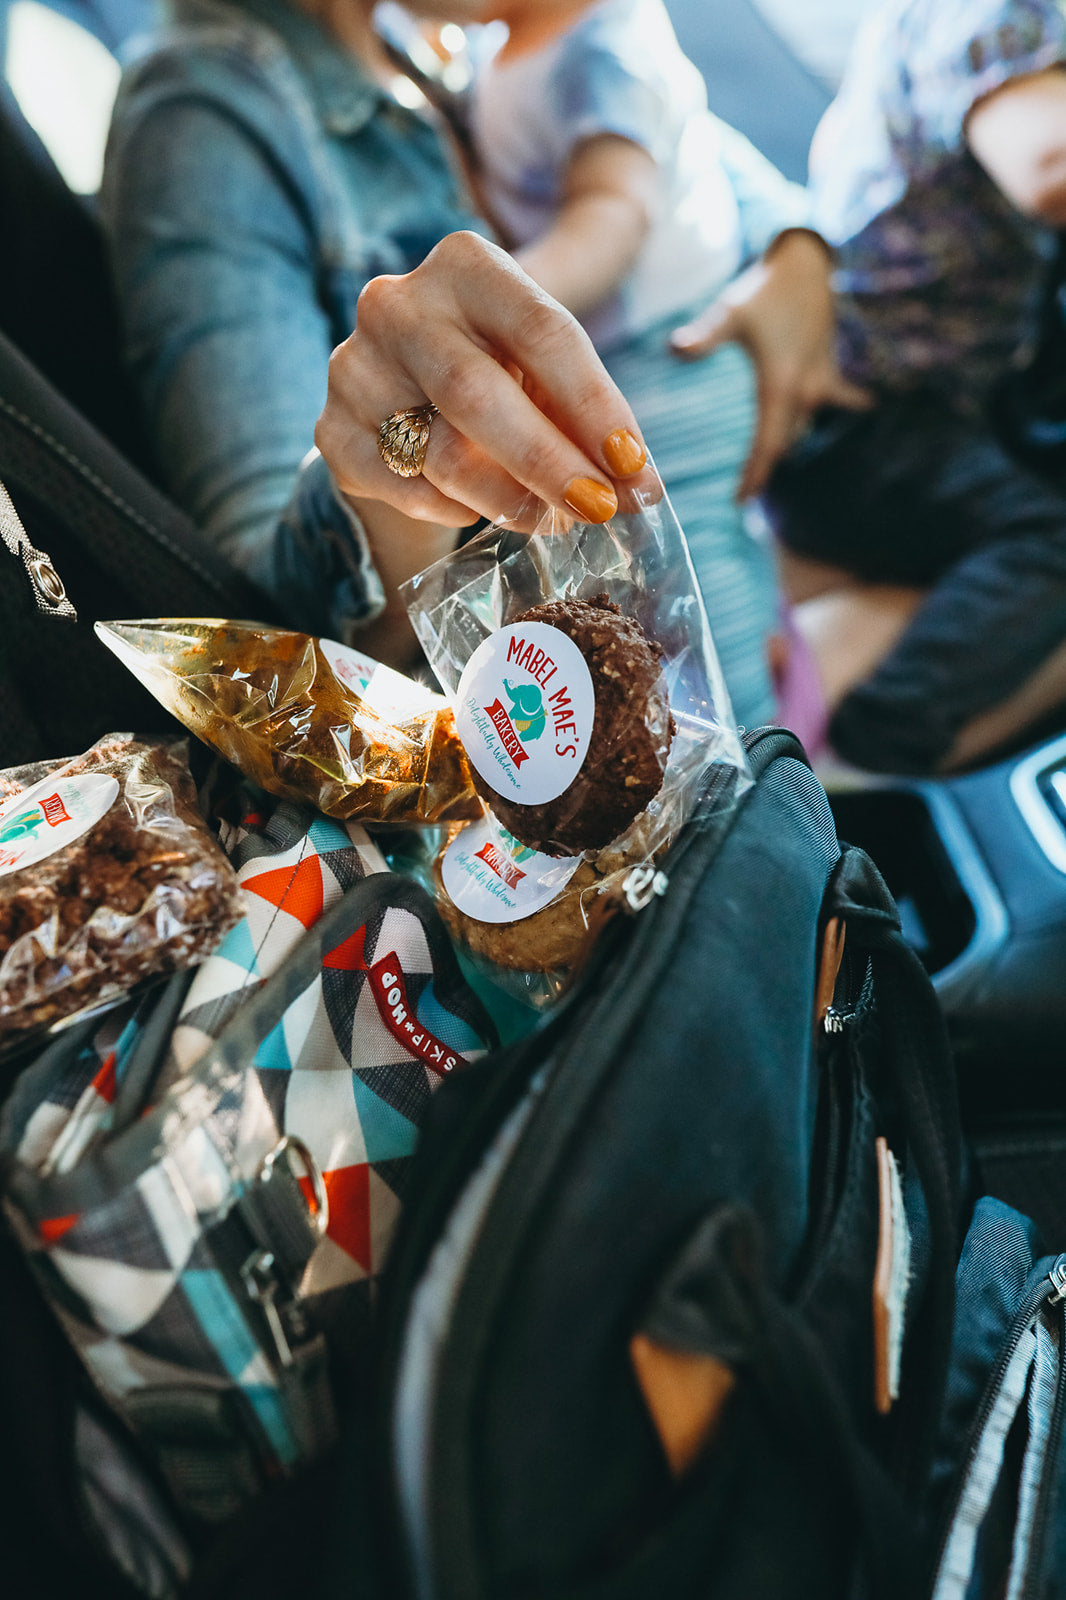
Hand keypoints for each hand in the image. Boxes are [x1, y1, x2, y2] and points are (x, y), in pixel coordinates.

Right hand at [315, 231, 654, 530]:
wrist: (412, 387)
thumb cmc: (500, 371)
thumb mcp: (544, 369)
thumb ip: (589, 416)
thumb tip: (641, 489)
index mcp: (466, 264)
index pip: (541, 332)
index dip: (594, 406)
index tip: (633, 468)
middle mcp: (397, 304)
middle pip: (477, 394)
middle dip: (549, 463)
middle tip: (599, 509)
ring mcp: (354, 366)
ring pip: (440, 453)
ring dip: (508, 500)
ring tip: (548, 518)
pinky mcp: (332, 429)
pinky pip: (405, 489)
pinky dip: (454, 510)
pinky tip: (476, 508)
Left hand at [670, 230, 872, 499]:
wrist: (808, 262)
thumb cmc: (766, 288)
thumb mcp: (731, 311)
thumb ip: (704, 336)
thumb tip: (675, 349)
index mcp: (781, 386)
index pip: (768, 446)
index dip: (755, 476)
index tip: (740, 501)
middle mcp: (807, 391)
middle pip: (785, 442)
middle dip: (767, 466)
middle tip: (745, 492)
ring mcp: (822, 382)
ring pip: (802, 428)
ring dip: (786, 445)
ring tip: (765, 469)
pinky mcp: (828, 371)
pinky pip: (831, 406)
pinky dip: (822, 417)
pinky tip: (835, 422)